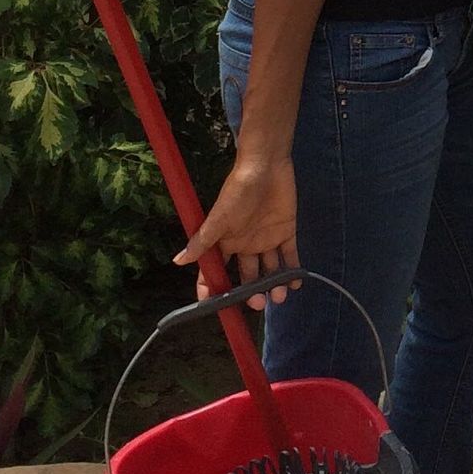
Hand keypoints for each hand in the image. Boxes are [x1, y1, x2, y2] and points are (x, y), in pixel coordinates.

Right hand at [174, 152, 301, 305]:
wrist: (266, 166)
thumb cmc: (238, 192)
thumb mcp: (219, 218)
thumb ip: (202, 242)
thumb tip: (178, 261)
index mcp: (226, 242)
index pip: (216, 270)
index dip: (213, 288)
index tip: (215, 307)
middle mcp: (245, 245)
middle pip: (246, 276)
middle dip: (251, 292)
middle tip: (258, 303)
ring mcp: (266, 239)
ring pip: (270, 270)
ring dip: (274, 284)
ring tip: (278, 296)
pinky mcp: (286, 232)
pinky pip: (290, 255)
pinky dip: (293, 270)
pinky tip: (295, 283)